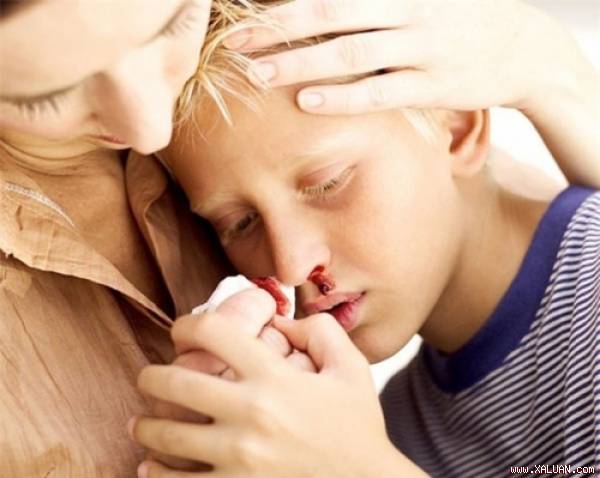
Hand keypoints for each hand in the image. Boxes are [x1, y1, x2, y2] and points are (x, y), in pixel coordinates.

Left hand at [129, 313, 424, 476]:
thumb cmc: (357, 427)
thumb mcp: (351, 368)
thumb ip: (320, 331)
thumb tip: (280, 322)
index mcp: (275, 377)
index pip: (213, 332)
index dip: (187, 324)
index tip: (181, 331)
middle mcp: (251, 413)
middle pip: (176, 383)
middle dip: (151, 377)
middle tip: (147, 378)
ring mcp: (239, 457)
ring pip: (167, 436)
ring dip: (145, 427)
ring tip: (139, 424)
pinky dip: (156, 474)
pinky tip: (149, 465)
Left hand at [226, 0, 594, 115]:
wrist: (524, 47)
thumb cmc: (459, 20)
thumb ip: (375, 5)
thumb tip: (329, 9)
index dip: (285, 4)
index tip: (244, 16)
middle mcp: (408, 11)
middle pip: (331, 13)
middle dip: (279, 28)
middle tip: (236, 44)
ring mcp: (422, 48)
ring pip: (351, 53)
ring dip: (301, 63)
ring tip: (258, 75)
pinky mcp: (435, 85)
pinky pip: (380, 92)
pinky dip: (342, 97)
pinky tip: (306, 101)